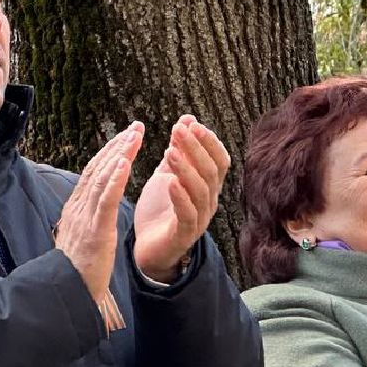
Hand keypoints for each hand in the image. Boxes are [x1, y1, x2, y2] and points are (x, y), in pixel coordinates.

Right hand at [56, 124, 142, 329]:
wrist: (68, 294)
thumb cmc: (79, 269)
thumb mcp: (84, 237)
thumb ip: (90, 218)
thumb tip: (97, 205)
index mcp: (77, 209)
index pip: (94, 173)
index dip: (110, 152)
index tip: (126, 136)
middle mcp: (78, 208)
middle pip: (98, 169)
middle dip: (117, 145)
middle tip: (136, 127)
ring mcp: (84, 218)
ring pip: (101, 178)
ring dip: (119, 154)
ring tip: (134, 136)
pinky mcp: (94, 230)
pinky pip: (105, 200)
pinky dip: (115, 179)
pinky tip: (125, 162)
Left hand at [133, 116, 230, 281]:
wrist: (147, 248)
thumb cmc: (160, 209)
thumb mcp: (167, 173)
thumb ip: (178, 150)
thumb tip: (187, 118)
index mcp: (208, 186)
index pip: (220, 160)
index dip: (209, 141)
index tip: (191, 123)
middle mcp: (209, 201)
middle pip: (211, 171)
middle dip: (196, 148)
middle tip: (179, 130)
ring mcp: (199, 219)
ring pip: (201, 191)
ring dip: (186, 168)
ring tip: (169, 151)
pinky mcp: (184, 234)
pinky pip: (187, 214)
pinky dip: (180, 196)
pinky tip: (170, 182)